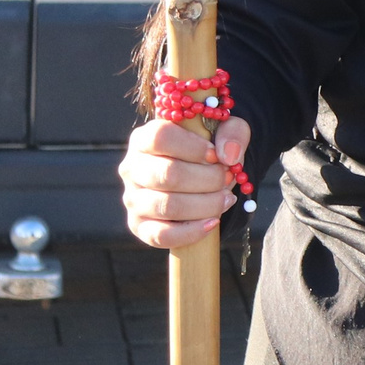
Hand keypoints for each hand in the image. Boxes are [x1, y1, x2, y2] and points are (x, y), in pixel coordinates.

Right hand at [119, 115, 252, 247]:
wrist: (201, 178)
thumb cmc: (209, 150)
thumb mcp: (226, 130)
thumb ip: (232, 133)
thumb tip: (228, 157)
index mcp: (144, 139)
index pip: (160, 137)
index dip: (193, 148)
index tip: (216, 156)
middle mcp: (132, 168)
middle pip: (167, 174)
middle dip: (208, 179)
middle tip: (228, 179)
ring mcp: (133, 199)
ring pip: (167, 206)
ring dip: (206, 204)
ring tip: (226, 199)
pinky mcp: (139, 226)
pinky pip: (161, 235)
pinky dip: (192, 231)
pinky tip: (213, 222)